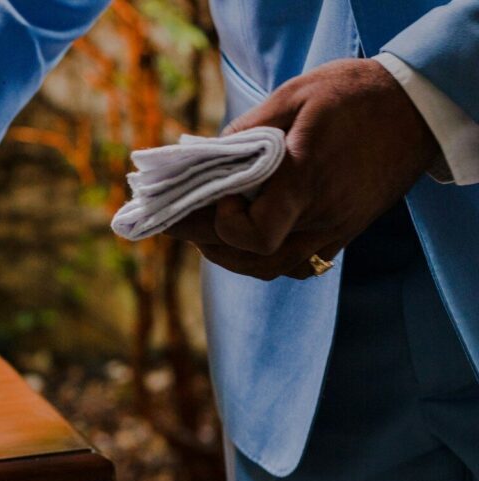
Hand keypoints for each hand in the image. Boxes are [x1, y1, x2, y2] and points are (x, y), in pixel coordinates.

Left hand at [168, 58, 437, 279]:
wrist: (416, 108)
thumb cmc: (352, 95)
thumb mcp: (294, 95)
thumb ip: (248, 130)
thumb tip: (207, 156)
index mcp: (307, 179)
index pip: (258, 234)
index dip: (225, 225)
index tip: (215, 195)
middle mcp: (323, 215)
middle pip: (256, 259)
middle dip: (211, 243)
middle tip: (179, 221)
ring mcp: (336, 230)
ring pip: (274, 269)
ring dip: (233, 257)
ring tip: (204, 234)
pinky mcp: (344, 233)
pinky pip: (298, 265)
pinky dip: (265, 261)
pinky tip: (245, 241)